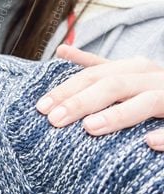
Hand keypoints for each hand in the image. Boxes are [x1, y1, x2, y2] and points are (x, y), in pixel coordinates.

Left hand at [35, 45, 163, 150]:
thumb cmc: (158, 89)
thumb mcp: (128, 73)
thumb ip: (96, 65)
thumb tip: (61, 50)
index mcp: (135, 68)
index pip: (93, 75)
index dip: (66, 89)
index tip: (40, 106)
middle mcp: (153, 78)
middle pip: (113, 86)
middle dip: (81, 101)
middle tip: (54, 119)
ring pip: (146, 103)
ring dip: (118, 114)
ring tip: (90, 128)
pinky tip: (148, 143)